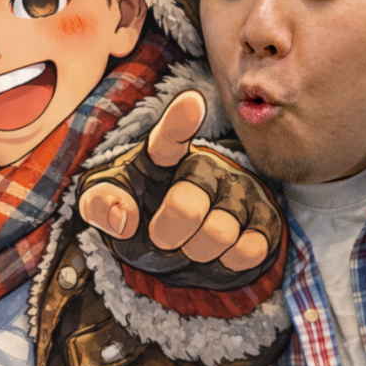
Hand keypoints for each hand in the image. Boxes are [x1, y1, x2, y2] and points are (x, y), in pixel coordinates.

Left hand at [78, 90, 281, 287]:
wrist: (177, 250)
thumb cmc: (141, 218)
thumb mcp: (109, 209)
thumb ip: (100, 204)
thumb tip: (122, 216)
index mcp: (165, 158)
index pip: (170, 137)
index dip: (181, 120)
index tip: (191, 104)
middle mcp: (206, 166)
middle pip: (188, 203)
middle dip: (167, 233)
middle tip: (160, 239)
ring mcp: (240, 190)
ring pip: (221, 231)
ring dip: (197, 253)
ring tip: (191, 247)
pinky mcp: (264, 218)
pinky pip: (251, 247)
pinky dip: (229, 261)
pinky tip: (221, 254)